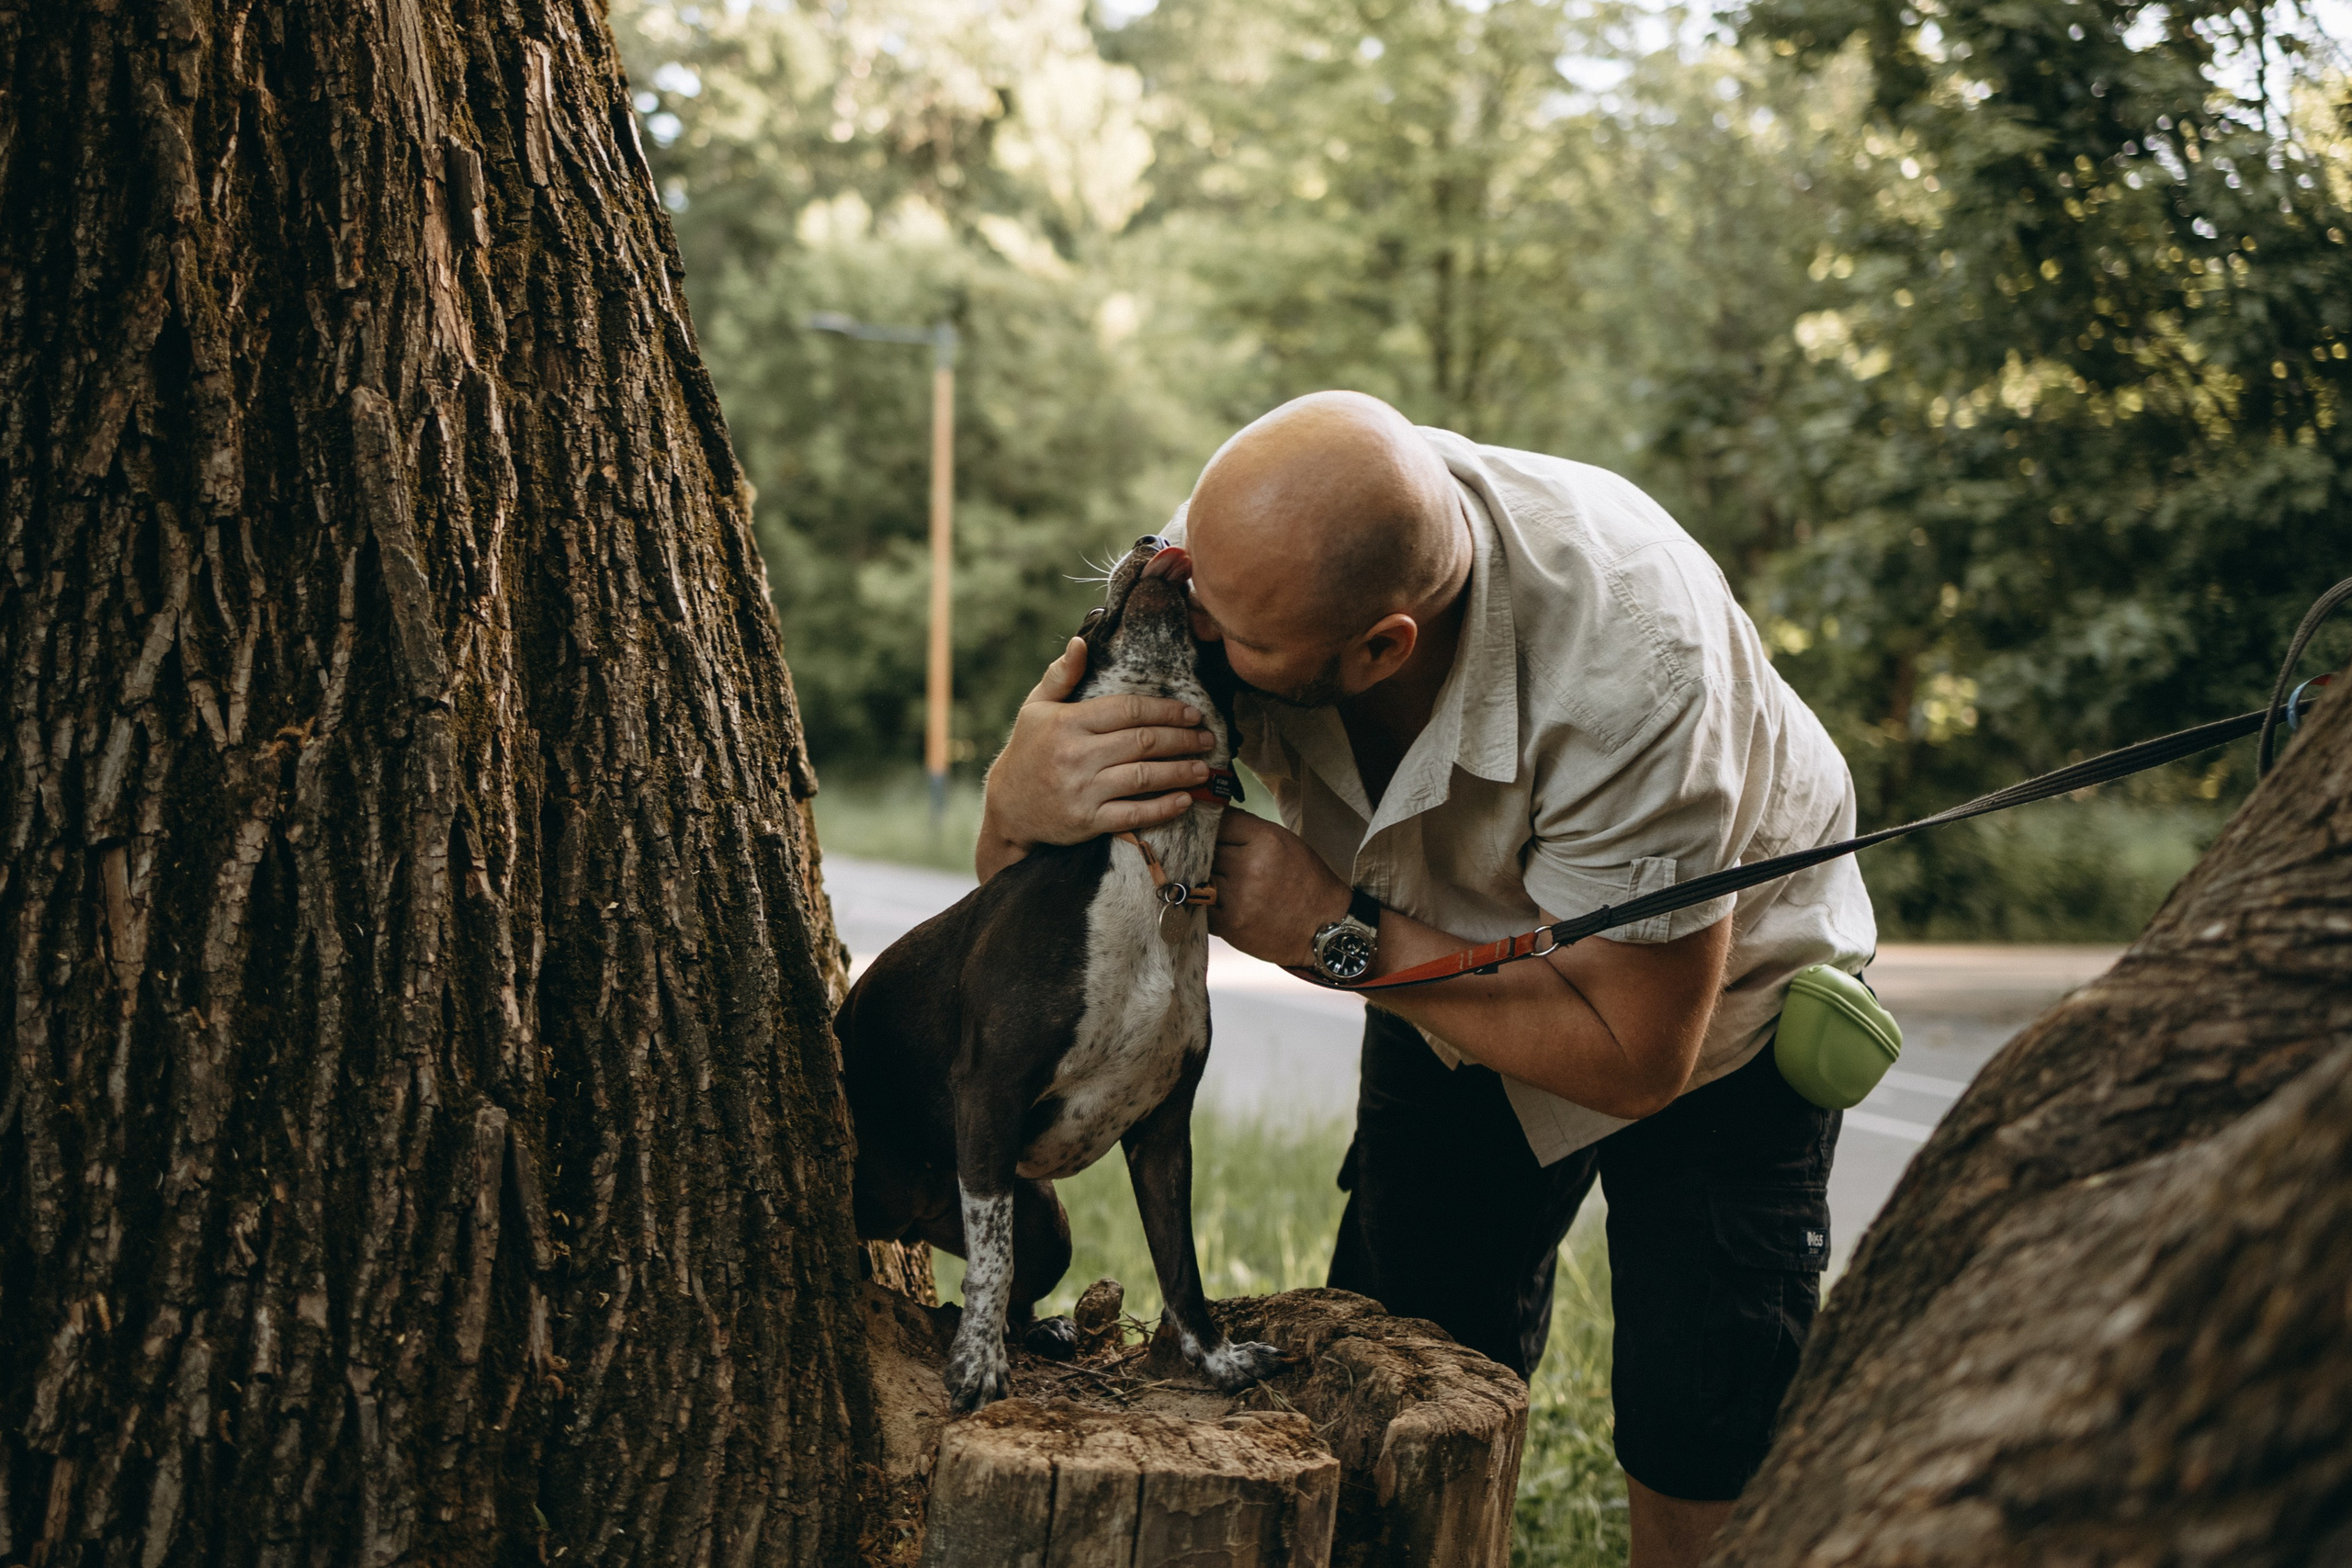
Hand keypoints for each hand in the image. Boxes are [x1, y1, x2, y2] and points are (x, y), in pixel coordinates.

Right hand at [976, 637, 1218, 880]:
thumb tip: (1081, 642)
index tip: (1192, 713)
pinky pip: (1133, 814)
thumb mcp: (1036, 707)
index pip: (1129, 710)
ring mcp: (1083, 790)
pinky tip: (1185, 799)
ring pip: (1144, 777)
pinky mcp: (1087, 821)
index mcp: (1068, 722)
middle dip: (1182, 739)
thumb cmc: (1029, 750)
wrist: (1007, 807)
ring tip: (1204, 768)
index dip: (1166, 710)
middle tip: (1207, 738)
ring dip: (1180, 772)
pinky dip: (1163, 807)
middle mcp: (1076, 755)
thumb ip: (1061, 674)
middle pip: (1143, 742)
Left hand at [1206, 810, 1350, 967]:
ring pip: (1201, 877)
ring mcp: (1239, 897)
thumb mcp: (1286, 842)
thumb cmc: (1307, 881)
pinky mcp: (1231, 923)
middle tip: (1211, 858)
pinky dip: (1204, 904)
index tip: (1210, 832)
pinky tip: (1218, 901)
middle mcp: (1251, 866)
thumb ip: (1250, 831)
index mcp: (1266, 840)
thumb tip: (1214, 821)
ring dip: (1204, 878)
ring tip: (1217, 880)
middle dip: (1206, 853)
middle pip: (1207, 849)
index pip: (1220, 822)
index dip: (1212, 827)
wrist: (1326, 926)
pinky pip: (1201, 906)